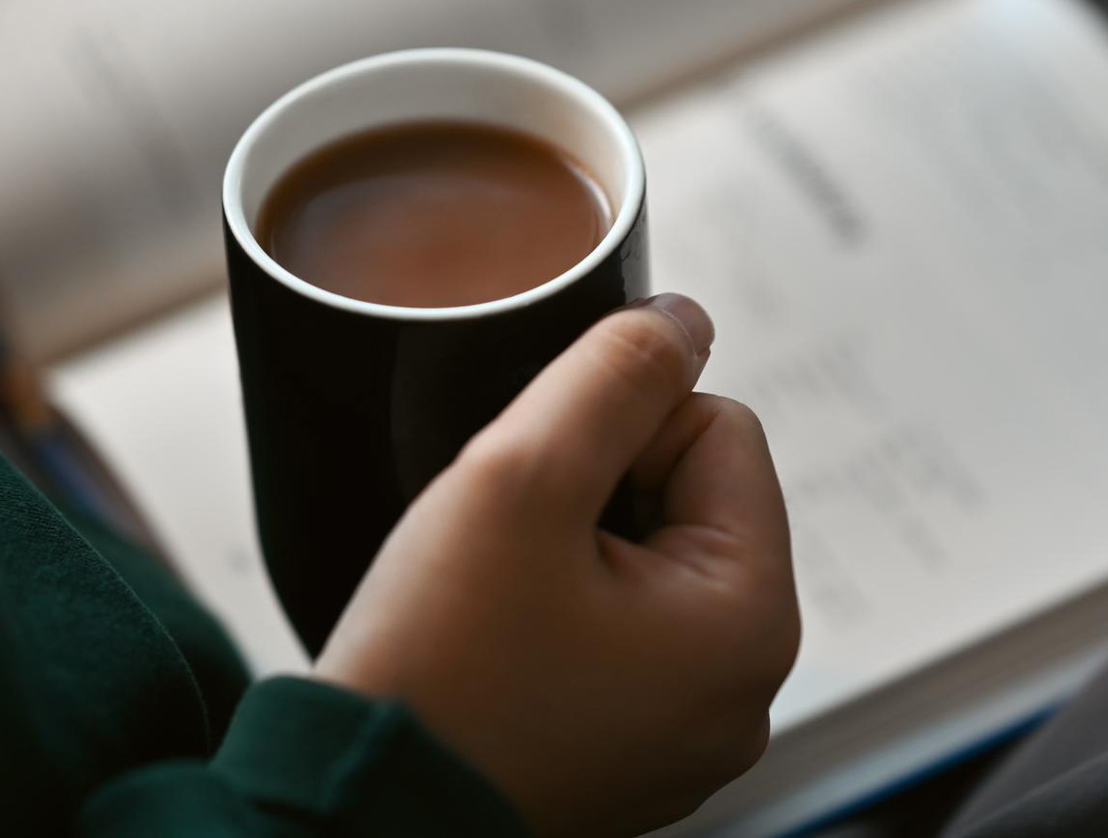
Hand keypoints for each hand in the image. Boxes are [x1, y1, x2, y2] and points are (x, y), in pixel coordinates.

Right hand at [314, 294, 799, 836]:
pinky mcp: (634, 751)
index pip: (721, 429)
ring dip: (575, 550)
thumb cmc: (437, 667)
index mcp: (751, 623)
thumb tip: (683, 318)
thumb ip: (613, 375)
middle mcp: (745, 691)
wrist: (356, 808)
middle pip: (692, 496)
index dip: (621, 427)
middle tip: (513, 547)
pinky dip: (561, 614)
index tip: (542, 485)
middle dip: (600, 491)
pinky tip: (502, 641)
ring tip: (501, 597)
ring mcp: (690, 731)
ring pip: (649, 559)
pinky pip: (621, 632)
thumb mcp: (522, 477)